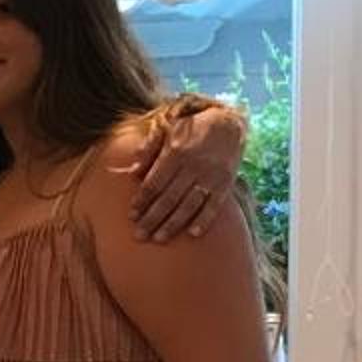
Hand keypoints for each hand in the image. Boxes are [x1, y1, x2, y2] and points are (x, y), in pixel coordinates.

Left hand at [121, 101, 245, 241]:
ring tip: (159, 239)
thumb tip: (131, 171)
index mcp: (175, 152)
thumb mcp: (168, 130)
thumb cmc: (192, 128)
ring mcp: (210, 175)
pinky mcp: (226, 182)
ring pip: (189, 204)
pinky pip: (215, 204)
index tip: (131, 216)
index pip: (154, 182)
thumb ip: (149, 149)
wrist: (229, 121)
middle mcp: (192, 165)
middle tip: (139, 236)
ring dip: (173, 223)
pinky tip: (193, 233)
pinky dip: (204, 219)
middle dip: (152, 218)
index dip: (142, 200)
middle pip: (168, 197)